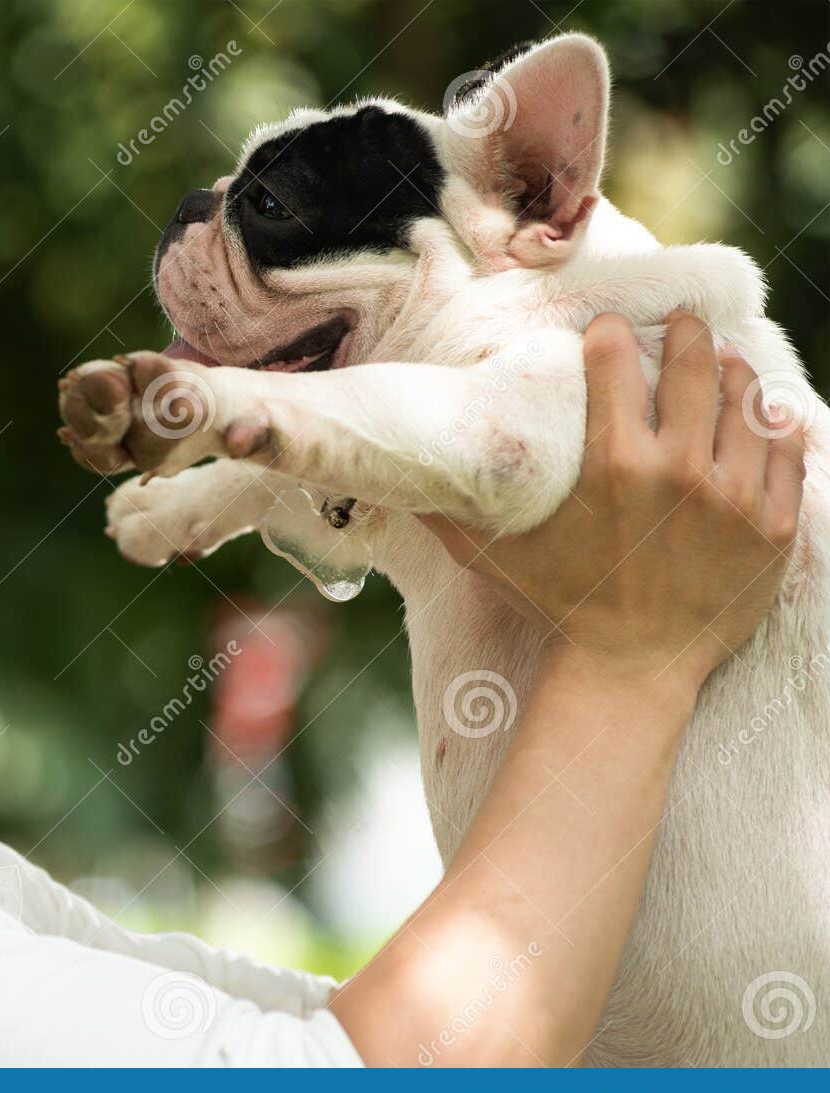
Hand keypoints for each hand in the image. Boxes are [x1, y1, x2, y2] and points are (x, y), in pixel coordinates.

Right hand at [421, 311, 805, 690]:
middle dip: (685, 334)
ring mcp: (733, 498)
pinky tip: (768, 414)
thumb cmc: (561, 608)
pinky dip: (780, 427)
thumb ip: (449, 516)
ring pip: (748, 404)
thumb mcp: (497, 559)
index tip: (608, 327)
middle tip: (681, 323)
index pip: (616, 365)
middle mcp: (679, 472)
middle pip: (693, 369)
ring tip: (724, 364)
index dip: (610, 334)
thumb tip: (402, 484)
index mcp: (613, 466)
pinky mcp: (772, 526)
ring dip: (735, 374)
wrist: (631, 670)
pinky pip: (789, 454)